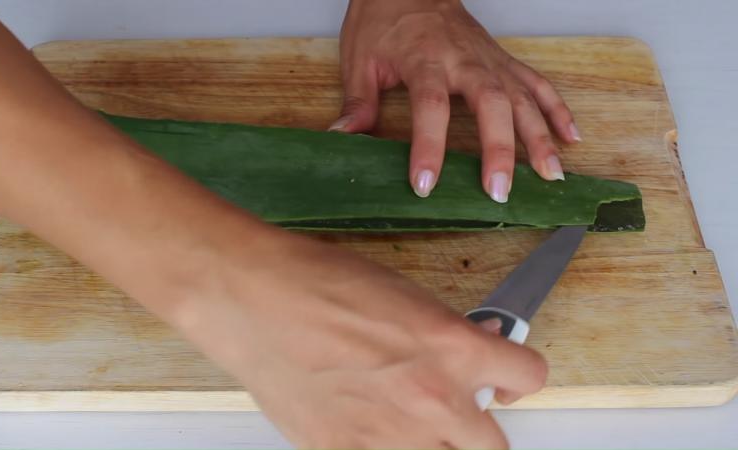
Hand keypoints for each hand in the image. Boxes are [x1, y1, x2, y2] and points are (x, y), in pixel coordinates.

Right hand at [179, 231, 546, 447]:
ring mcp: (388, 437)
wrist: (254, 299)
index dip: (516, 375)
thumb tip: (467, 355)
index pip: (528, 377)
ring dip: (430, 442)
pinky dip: (381, 446)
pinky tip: (361, 422)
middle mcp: (432, 401)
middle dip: (476, 425)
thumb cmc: (317, 282)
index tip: (502, 378)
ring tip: (398, 415)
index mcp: (452, 349)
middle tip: (452, 408)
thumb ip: (445, 336)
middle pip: (494, 446)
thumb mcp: (402, 295)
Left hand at [334, 0, 579, 201]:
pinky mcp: (503, 59)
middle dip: (499, 149)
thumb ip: (358, 102)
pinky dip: (557, 109)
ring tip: (552, 176)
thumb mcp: (360, 58)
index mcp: (425, 59)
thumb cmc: (384, 17)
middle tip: (500, 191)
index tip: (425, 183)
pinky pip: (537, 83)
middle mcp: (465, 59)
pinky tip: (569, 138)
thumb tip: (342, 138)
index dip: (429, 146)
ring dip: (540, 137)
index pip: (431, 106)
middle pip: (490, 103)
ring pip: (523, 97)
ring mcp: (489, 59)